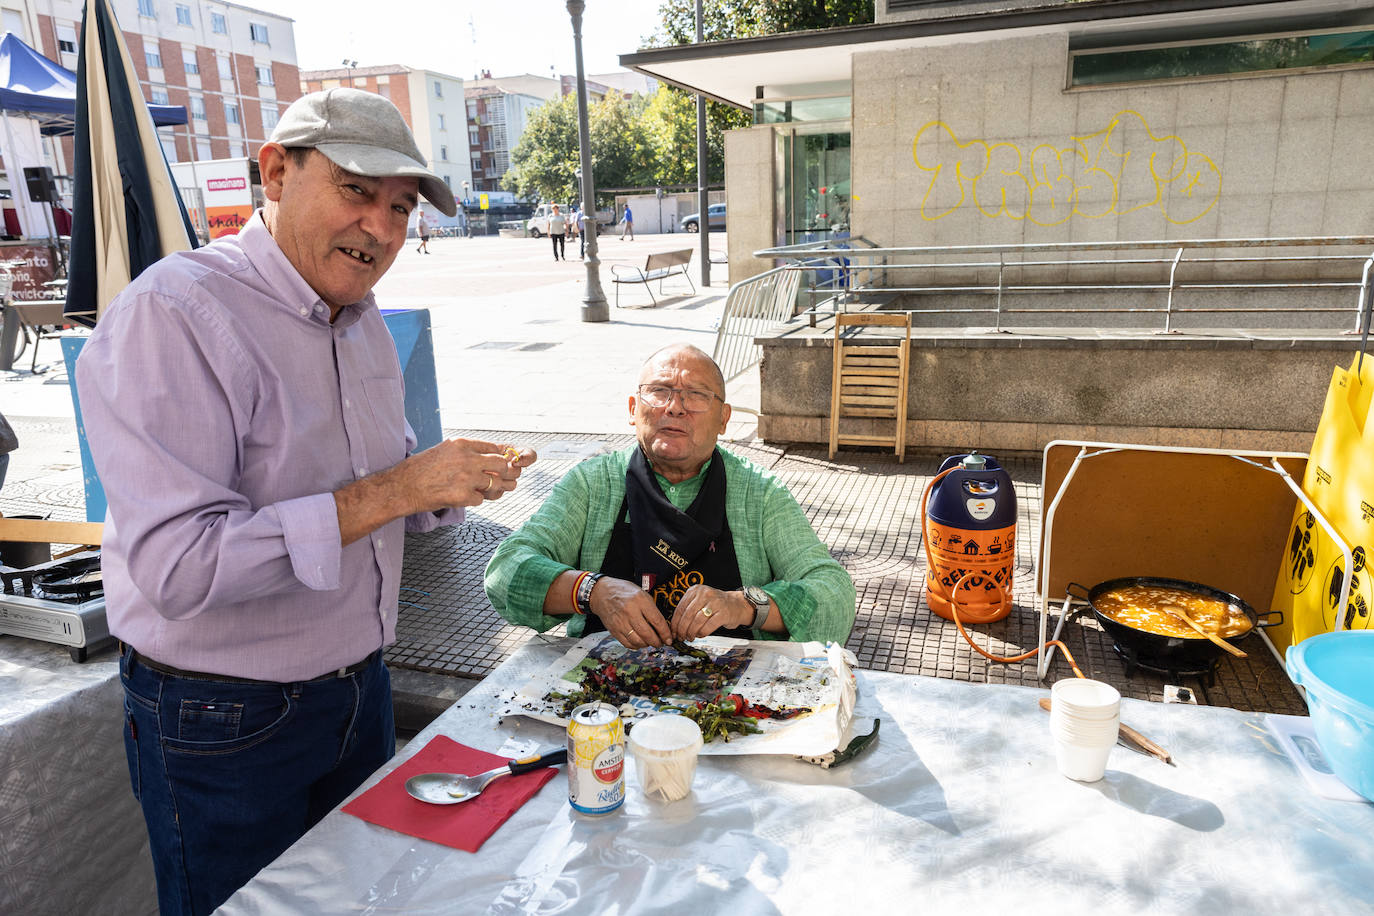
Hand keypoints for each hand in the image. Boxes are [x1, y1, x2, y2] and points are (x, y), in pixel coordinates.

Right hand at [404, 438, 535, 510]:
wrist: (402, 487)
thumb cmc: (421, 469)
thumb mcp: (445, 450)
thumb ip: (467, 453)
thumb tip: (490, 459)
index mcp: (462, 444)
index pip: (495, 449)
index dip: (499, 459)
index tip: (499, 466)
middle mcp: (467, 458)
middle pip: (502, 465)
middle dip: (504, 473)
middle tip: (500, 479)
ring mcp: (466, 477)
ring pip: (496, 483)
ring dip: (492, 488)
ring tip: (482, 490)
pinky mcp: (463, 496)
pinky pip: (481, 499)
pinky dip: (474, 500)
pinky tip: (461, 497)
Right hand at [589, 576, 672, 648]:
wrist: (601, 593)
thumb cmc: (624, 592)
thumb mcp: (641, 593)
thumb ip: (651, 609)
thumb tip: (662, 627)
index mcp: (640, 600)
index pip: (657, 621)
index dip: (665, 633)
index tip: (669, 639)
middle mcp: (630, 611)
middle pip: (648, 634)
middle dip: (657, 642)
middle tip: (661, 642)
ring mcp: (621, 622)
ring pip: (638, 641)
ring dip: (647, 645)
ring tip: (650, 642)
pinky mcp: (614, 630)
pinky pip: (627, 643)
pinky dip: (636, 646)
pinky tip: (639, 642)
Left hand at [670, 585, 749, 640]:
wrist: (737, 605)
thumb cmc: (716, 605)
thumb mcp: (700, 600)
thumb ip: (688, 609)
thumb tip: (675, 626)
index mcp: (696, 590)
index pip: (680, 608)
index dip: (675, 622)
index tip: (673, 632)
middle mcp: (705, 594)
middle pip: (688, 615)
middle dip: (682, 629)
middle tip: (681, 637)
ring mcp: (715, 603)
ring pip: (697, 621)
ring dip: (691, 632)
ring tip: (690, 637)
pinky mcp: (724, 613)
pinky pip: (708, 626)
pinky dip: (702, 633)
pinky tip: (700, 635)